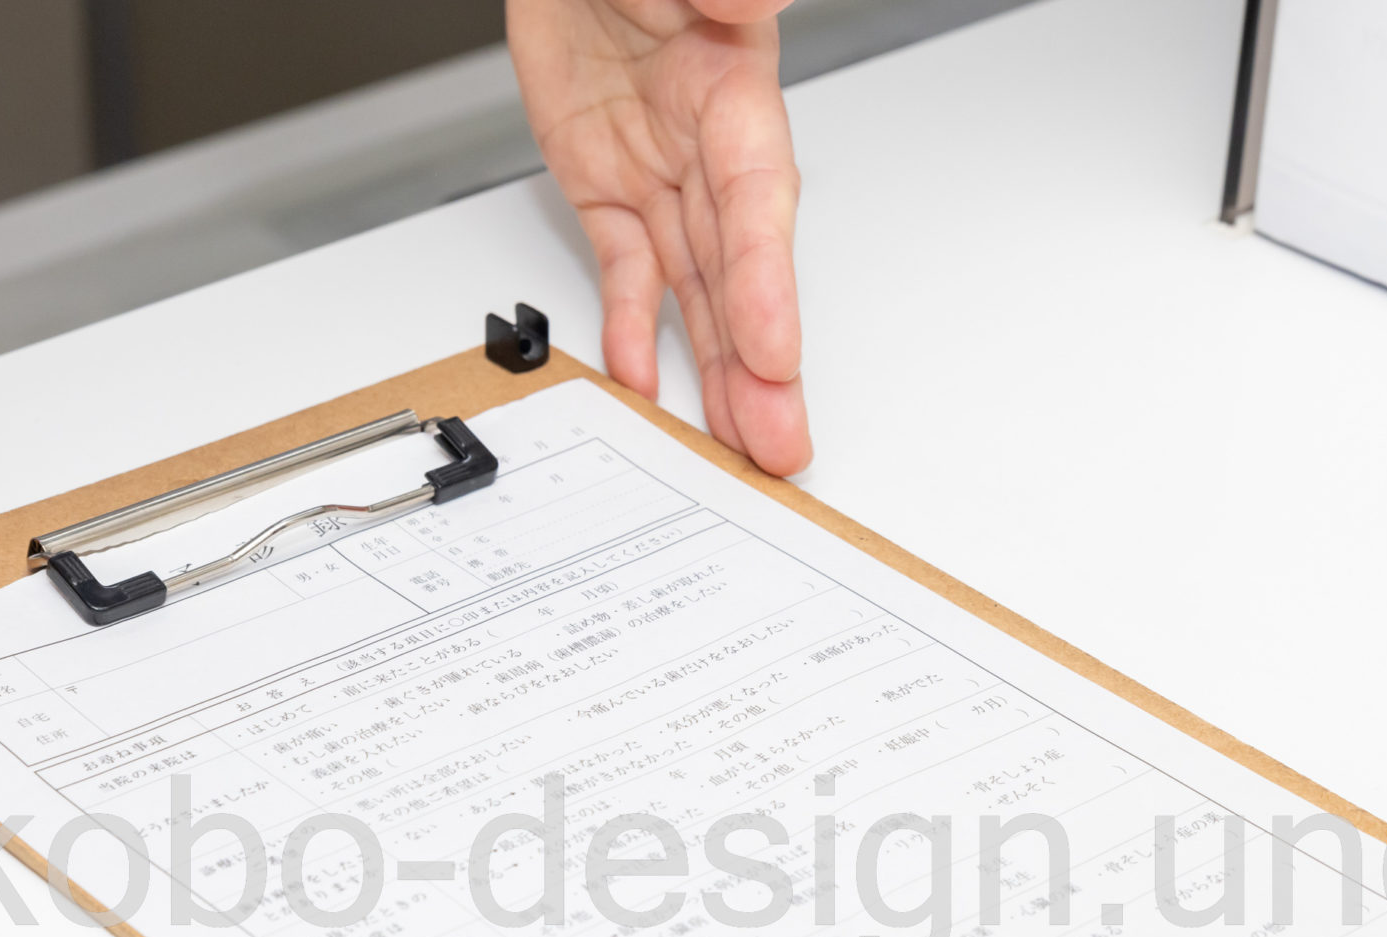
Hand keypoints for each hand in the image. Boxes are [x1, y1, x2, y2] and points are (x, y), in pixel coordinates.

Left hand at [507, 0, 810, 476]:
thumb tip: (752, 0)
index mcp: (734, 84)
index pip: (756, 197)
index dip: (768, 279)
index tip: (777, 350)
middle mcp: (704, 139)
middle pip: (740, 267)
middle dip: (762, 363)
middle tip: (781, 442)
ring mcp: (656, 166)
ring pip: (693, 285)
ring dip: (717, 367)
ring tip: (737, 443)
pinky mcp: (605, 177)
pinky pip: (623, 263)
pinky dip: (630, 322)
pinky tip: (645, 384)